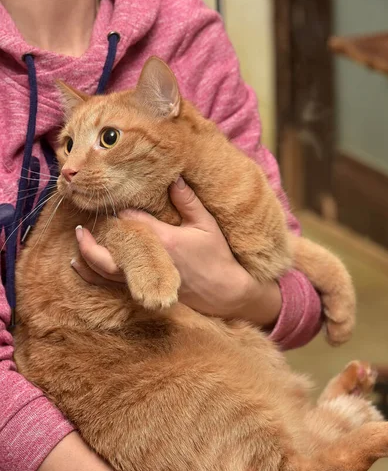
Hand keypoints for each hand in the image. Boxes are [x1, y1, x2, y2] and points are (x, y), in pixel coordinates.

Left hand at [73, 178, 281, 326]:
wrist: (225, 294)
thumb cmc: (218, 258)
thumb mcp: (207, 225)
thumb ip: (188, 201)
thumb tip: (174, 177)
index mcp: (162, 240)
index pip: (129, 221)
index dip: (115, 211)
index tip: (107, 199)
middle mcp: (148, 261)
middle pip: (107, 251)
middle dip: (90, 239)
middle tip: (80, 226)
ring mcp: (144, 279)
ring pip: (105, 271)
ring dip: (87, 256)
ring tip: (78, 241)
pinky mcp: (144, 291)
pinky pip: (112, 285)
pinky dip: (94, 276)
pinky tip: (83, 267)